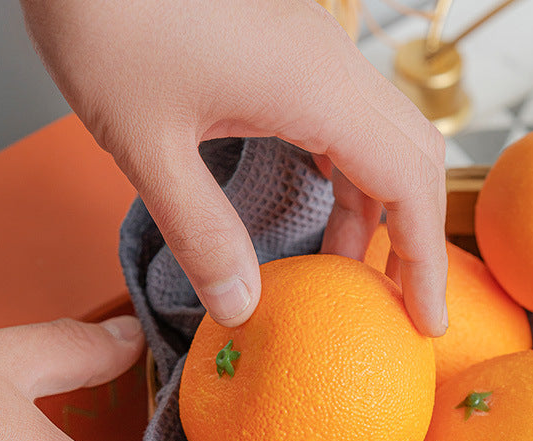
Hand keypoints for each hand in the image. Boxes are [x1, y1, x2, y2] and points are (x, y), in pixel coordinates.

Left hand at [18, 0, 447, 334]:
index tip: (427, 319)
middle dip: (414, 239)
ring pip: (385, 141)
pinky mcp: (293, 52)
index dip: (426, 260)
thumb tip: (242, 308)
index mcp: (316, 87)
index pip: (410, 184)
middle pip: (415, 161)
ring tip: (341, 267)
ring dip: (376, 210)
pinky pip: (350, 123)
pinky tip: (322, 207)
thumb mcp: (146, 141)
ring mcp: (317, 54)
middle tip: (395, 302)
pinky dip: (349, 178)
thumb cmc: (105, 18)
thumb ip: (201, 233)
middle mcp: (334, 66)